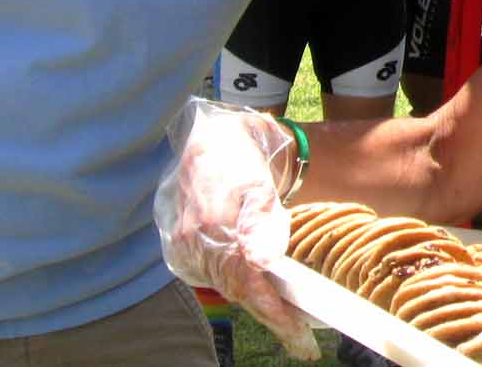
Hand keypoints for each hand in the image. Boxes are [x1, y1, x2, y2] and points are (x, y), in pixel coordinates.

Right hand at [152, 98, 320, 360]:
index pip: (247, 283)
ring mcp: (185, 248)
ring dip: (256, 304)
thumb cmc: (239, 159)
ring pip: (226, 287)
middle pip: (237, 292)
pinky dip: (238, 287)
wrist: (205, 140)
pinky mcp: (180, 250)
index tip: (299, 337)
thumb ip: (262, 222)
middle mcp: (196, 244)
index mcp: (216, 228)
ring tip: (288, 321)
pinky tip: (259, 294)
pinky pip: (214, 277)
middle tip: (301, 340)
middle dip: (271, 317)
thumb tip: (267, 261)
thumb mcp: (259, 183)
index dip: (274, 313)